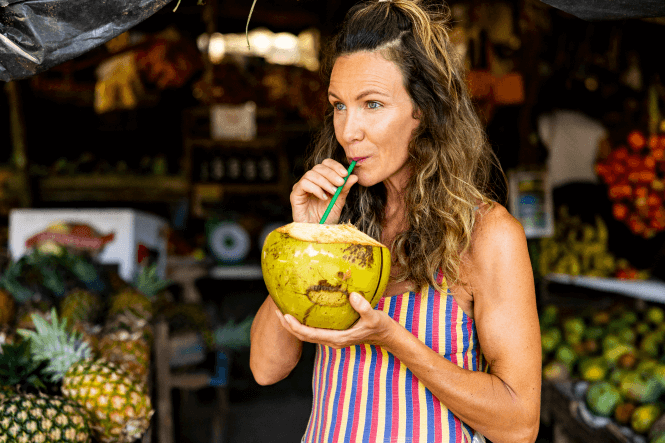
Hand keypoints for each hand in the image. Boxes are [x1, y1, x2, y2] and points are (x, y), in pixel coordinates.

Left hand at [275, 292, 393, 348]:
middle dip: (289, 326)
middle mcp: (332, 340)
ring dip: (294, 325)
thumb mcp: (374, 316)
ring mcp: (333, 338)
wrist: (386, 336)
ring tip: (283, 311)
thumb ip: (364, 307)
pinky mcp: (334, 334)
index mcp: (338, 338)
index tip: (285, 316)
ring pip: (308, 334)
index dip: (295, 327)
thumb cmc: (380, 326)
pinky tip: (301, 311)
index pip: (310, 335)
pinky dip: (304, 323)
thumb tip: (352, 296)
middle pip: (304, 337)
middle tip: (276, 311)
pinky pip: (314, 330)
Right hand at [290, 158, 357, 223]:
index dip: (335, 166)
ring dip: (325, 182)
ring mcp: (302, 187)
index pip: (326, 164)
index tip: (345, 174)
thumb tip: (354, 176)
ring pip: (311, 174)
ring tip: (332, 193)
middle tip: (340, 183)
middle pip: (319, 167)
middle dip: (331, 174)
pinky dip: (315, 188)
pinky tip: (323, 197)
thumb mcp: (338, 202)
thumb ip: (344, 189)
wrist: (317, 232)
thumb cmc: (326, 217)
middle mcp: (310, 181)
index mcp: (321, 180)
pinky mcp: (295, 194)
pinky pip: (304, 184)